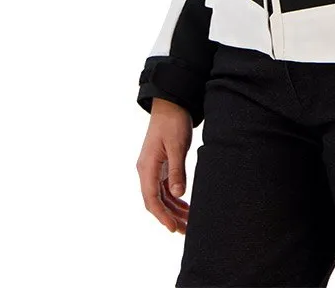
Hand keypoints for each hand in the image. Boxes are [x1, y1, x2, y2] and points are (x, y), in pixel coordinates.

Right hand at [136, 98, 192, 233]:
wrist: (171, 103)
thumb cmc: (173, 122)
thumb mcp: (177, 146)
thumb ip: (177, 170)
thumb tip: (178, 194)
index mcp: (147, 167)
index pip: (151, 199)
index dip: (162, 216)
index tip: (173, 229)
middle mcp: (146, 170)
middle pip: (156, 201)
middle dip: (169, 217)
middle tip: (185, 231)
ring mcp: (153, 167)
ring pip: (160, 195)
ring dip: (173, 209)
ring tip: (188, 221)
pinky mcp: (160, 164)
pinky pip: (164, 187)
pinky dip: (174, 197)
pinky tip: (185, 204)